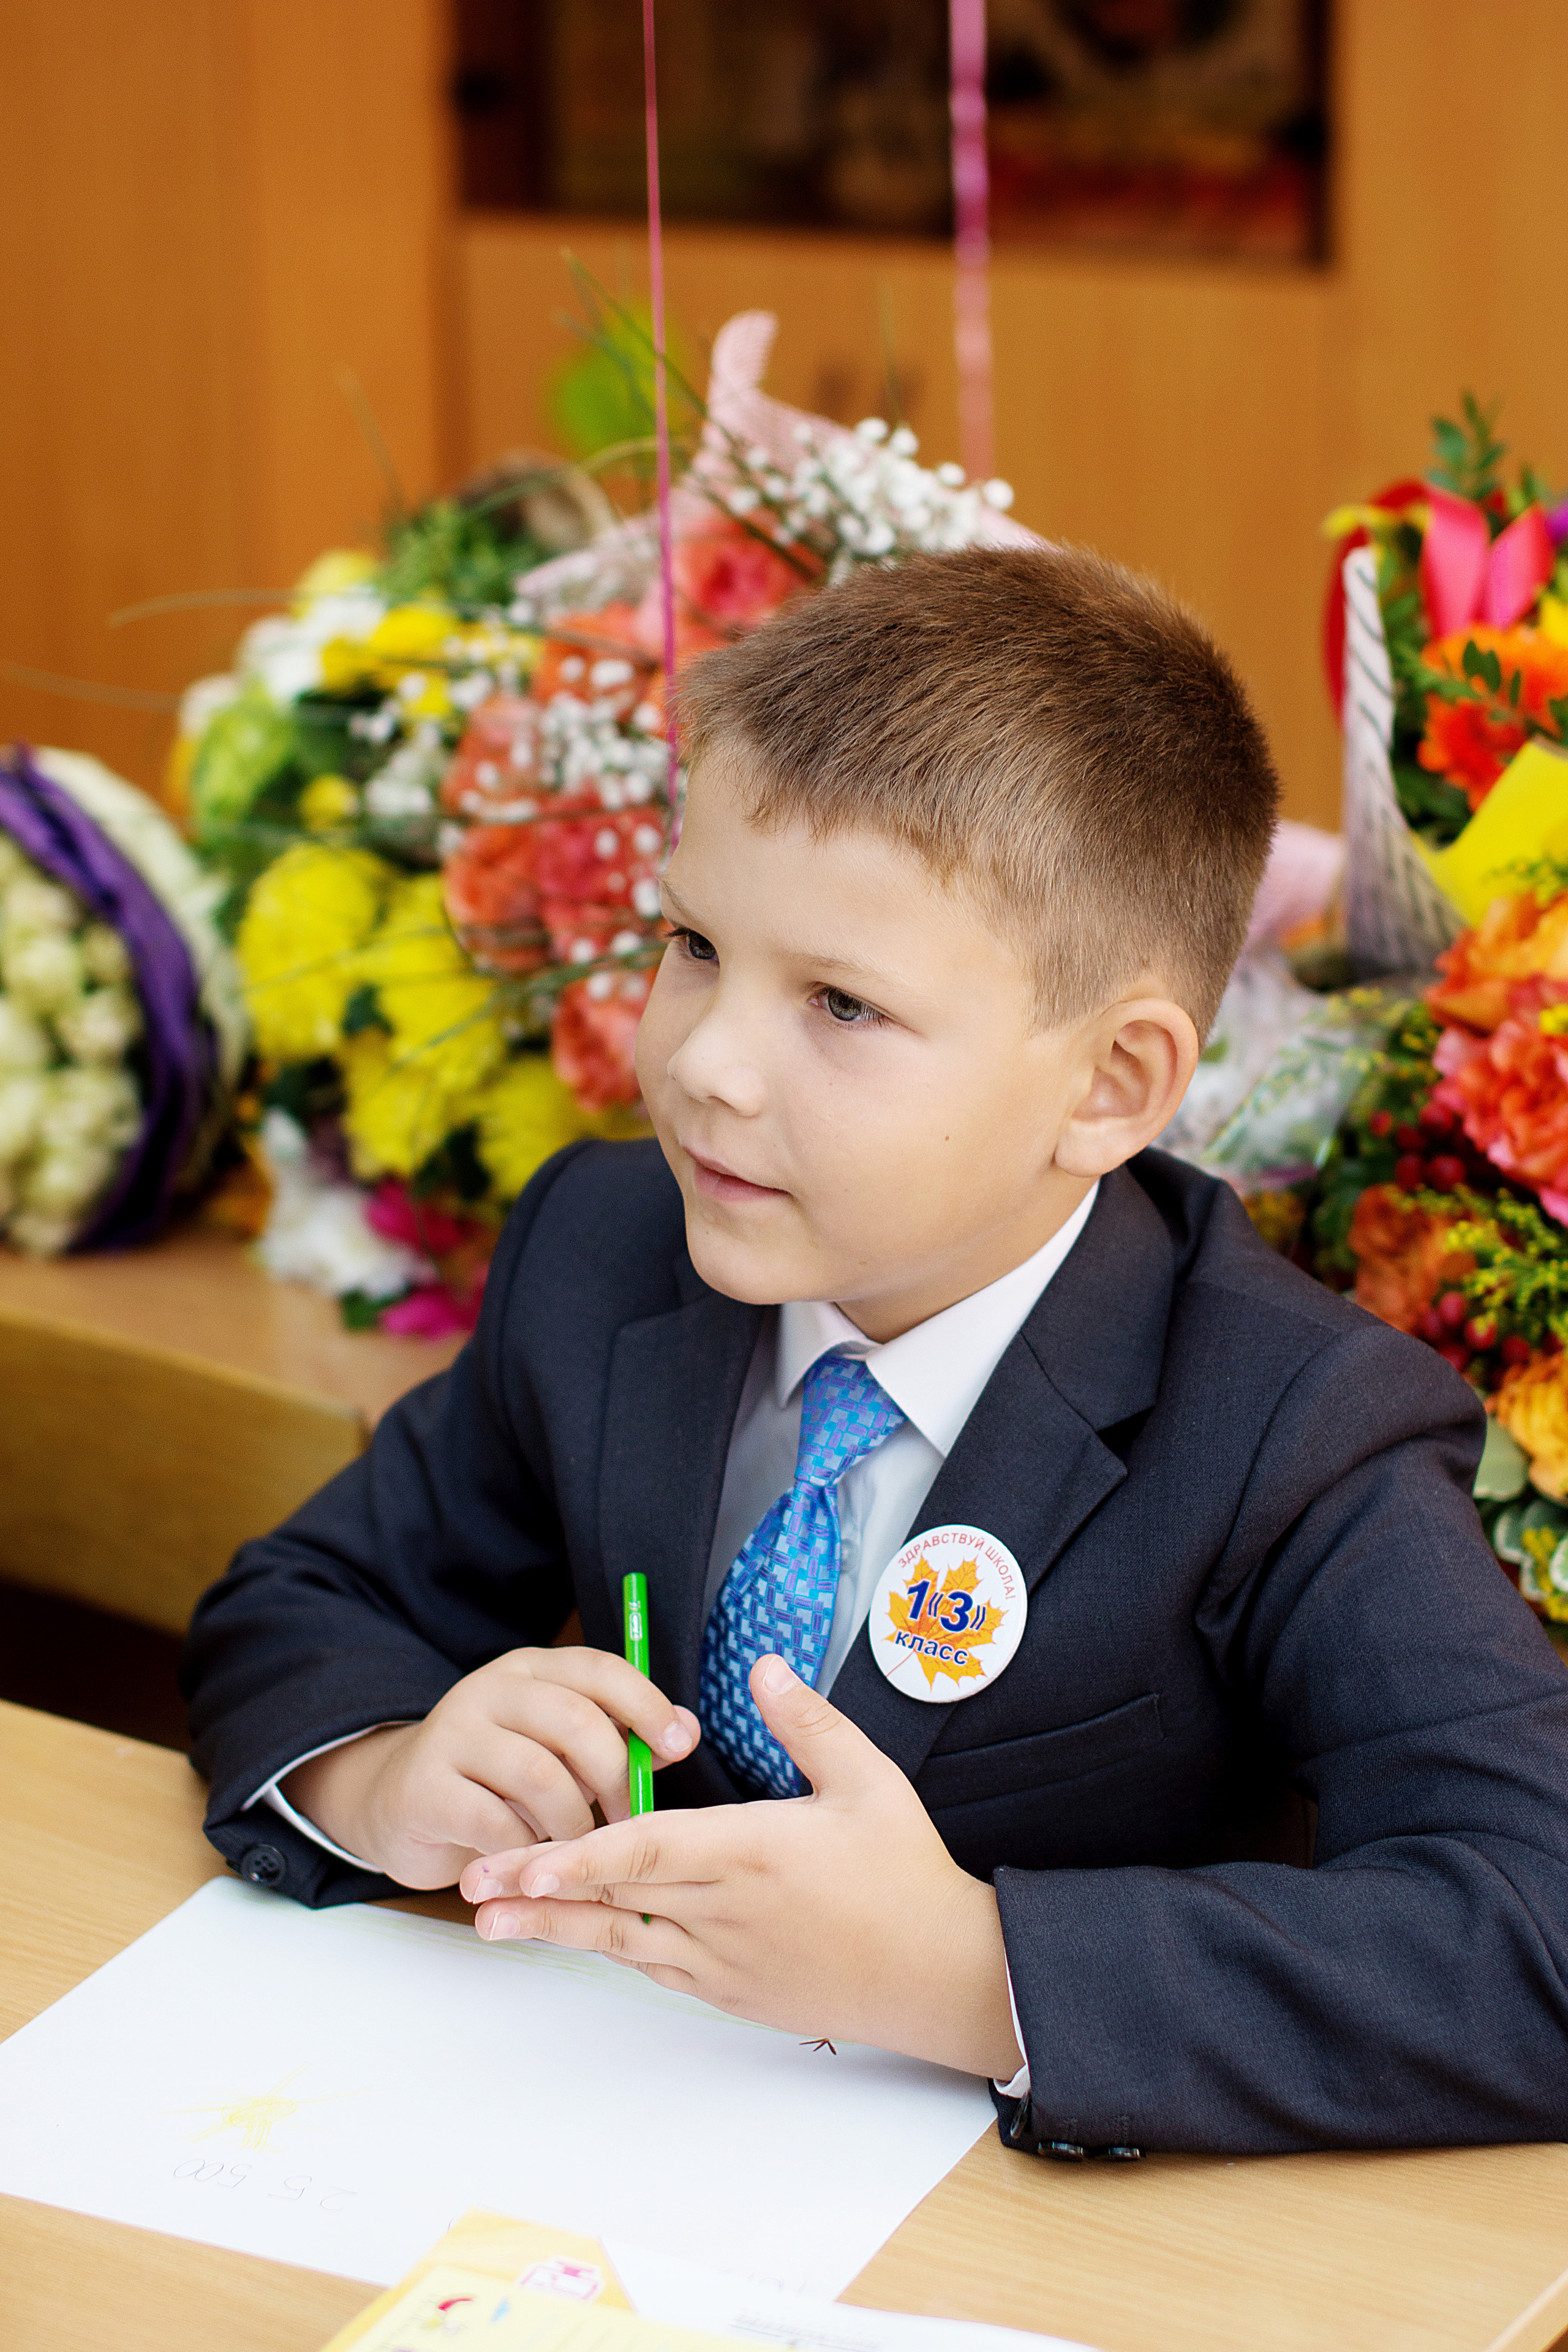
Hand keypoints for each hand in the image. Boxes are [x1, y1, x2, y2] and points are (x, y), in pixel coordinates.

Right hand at [280, 1647, 700, 1890]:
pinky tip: (533, 1863)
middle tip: (628, 1821)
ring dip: (572, 1822)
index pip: (600, 1669)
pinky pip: (494, 1823)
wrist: (399, 1802)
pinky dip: (526, 1850)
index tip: (679, 1746)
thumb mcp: (560, 1749)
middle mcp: (490, 1690)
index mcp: (532, 1670)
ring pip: (538, 1775)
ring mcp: (452, 1734)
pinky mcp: (424, 1787)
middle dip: (615, 1777)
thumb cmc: (501, 1778)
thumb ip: (620, 1738)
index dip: (646, 1704)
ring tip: (579, 1848)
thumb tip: (686, 1731)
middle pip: (574, 1721)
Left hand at [458, 1655, 1023, 2080]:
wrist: (936, 1974)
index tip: (523, 1858)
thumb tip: (761, 1667)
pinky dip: (609, 1947)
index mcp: (752, 1852)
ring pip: (621, 1939)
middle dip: (538, 1890)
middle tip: (471, 1883)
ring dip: (554, 1928)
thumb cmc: (904, 1872)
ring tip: (489, 1923)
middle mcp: (725, 1911)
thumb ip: (807, 1722)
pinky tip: (572, 1935)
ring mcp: (724, 1959)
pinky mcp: (731, 1990)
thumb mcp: (868, 1780)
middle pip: (614, 1898)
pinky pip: (655, 1967)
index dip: (578, 1855)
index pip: (646, 1850)